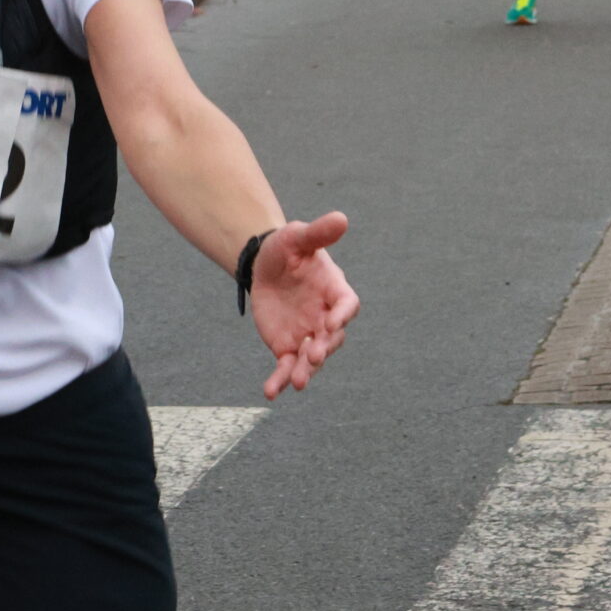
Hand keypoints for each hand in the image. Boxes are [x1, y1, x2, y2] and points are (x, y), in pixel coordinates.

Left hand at [246, 211, 358, 399]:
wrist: (263, 265)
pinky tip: (271, 392)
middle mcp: (326, 317)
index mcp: (335, 291)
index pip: (346, 305)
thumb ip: (318, 233)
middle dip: (324, 348)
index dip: (342, 314)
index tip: (333, 321)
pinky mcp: (288, 347)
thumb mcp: (297, 237)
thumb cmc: (286, 248)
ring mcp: (308, 335)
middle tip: (314, 357)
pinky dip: (280, 380)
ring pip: (311, 358)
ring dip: (306, 370)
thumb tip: (341, 218)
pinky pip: (286, 367)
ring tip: (297, 382)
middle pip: (332, 338)